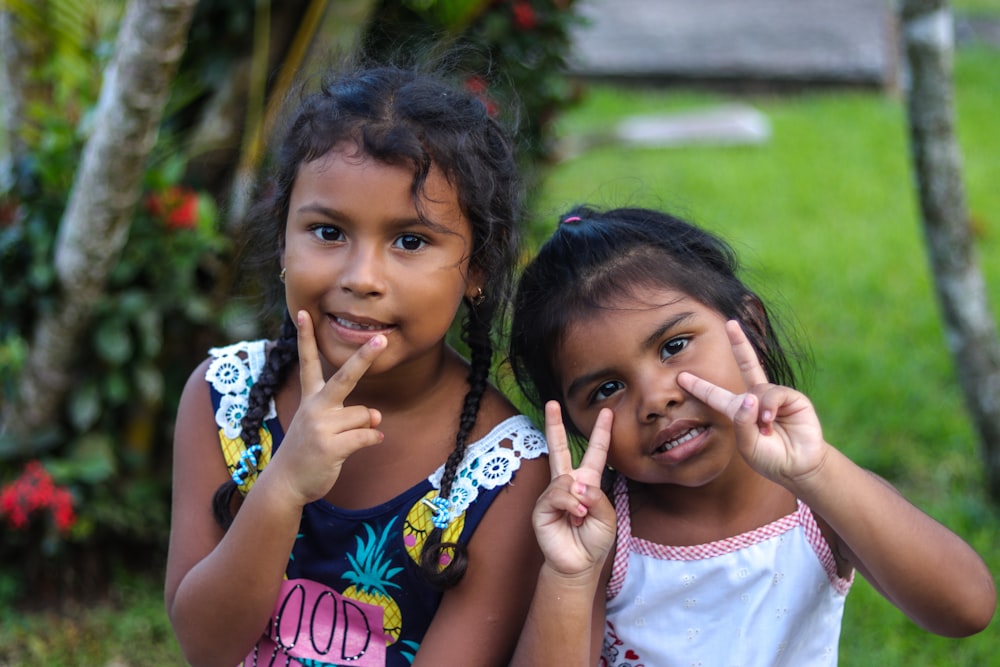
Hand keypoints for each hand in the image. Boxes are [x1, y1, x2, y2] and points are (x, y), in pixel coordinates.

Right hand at [268, 310, 385, 505]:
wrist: (286, 483)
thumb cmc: (308, 451)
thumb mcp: (324, 427)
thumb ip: (350, 415)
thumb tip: (376, 416)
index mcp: (310, 398)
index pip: (308, 361)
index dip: (306, 337)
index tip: (305, 312)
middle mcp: (314, 407)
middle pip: (345, 376)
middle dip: (364, 356)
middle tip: (382, 338)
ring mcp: (321, 426)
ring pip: (365, 414)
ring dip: (366, 427)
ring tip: (344, 440)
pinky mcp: (331, 446)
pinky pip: (368, 435)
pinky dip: (373, 439)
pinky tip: (364, 445)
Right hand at [533, 401, 615, 575]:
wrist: (578, 564)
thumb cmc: (594, 541)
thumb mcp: (607, 516)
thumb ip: (597, 496)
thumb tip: (575, 482)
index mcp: (588, 482)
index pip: (596, 453)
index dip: (601, 433)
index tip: (607, 413)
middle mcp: (568, 484)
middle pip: (560, 449)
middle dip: (554, 426)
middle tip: (551, 403)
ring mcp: (553, 494)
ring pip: (565, 480)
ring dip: (579, 499)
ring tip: (581, 516)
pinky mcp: (542, 507)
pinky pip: (557, 495)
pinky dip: (569, 505)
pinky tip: (574, 516)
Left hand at [677, 320, 827, 485]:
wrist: (798, 467)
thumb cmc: (769, 458)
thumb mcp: (748, 445)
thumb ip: (742, 423)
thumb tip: (750, 397)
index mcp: (738, 411)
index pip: (715, 396)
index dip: (700, 386)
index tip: (681, 376)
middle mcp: (756, 398)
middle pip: (746, 364)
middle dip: (740, 343)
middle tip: (731, 323)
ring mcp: (774, 397)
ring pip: (759, 389)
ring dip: (758, 410)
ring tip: (765, 428)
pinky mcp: (793, 398)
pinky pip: (775, 394)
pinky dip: (769, 406)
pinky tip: (770, 420)